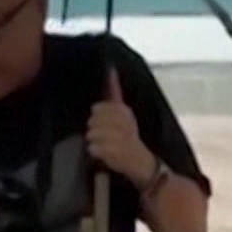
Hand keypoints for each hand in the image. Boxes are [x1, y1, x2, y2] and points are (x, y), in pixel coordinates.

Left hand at [87, 67, 156, 183]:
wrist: (141, 162)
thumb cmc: (128, 137)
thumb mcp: (124, 113)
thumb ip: (115, 93)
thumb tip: (110, 69)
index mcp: (125, 111)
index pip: (98, 108)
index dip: (97, 115)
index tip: (104, 122)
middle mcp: (123, 122)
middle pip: (92, 121)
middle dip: (93, 128)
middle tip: (103, 135)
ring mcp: (120, 137)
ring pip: (91, 135)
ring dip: (94, 141)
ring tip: (104, 145)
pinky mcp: (115, 152)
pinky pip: (92, 148)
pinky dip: (95, 151)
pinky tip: (104, 153)